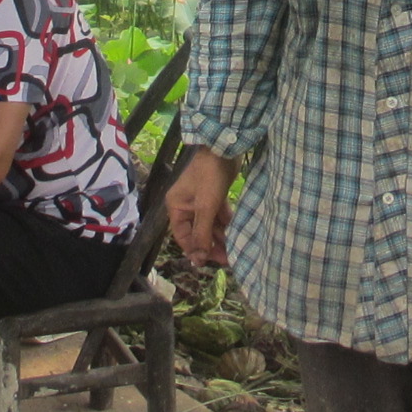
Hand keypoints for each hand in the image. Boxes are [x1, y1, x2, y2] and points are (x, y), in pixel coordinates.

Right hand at [167, 149, 235, 267]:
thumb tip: (197, 259)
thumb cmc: (210, 175)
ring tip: (232, 250)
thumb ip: (202, 233)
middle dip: (210, 245)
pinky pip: (217, 215)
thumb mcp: (206, 207)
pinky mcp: (213, 195)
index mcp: (176, 207)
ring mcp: (200, 200)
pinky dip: (224, 224)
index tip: (207, 263)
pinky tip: (235, 234)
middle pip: (196, 232)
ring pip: (209, 225)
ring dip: (219, 236)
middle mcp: (185, 205)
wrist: (224, 147)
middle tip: (226, 259)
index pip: (183, 236)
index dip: (194, 250)